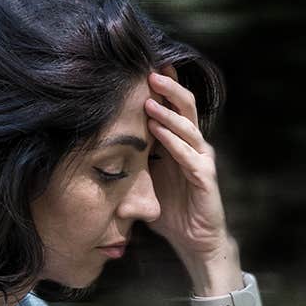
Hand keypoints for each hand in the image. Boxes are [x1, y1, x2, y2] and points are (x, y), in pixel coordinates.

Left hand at [144, 66, 231, 261]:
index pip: (174, 107)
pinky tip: (158, 131)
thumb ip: (133, 161)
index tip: (146, 66)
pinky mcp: (205, 178)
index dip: (164, 86)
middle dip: (168, 88)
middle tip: (149, 72)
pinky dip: (173, 141)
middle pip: (186, 107)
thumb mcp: (146, 180)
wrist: (194, 240)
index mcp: (181, 143)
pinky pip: (189, 155)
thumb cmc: (171, 209)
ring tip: (149, 99)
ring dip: (168, 112)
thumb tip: (100, 147)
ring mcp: (202, 160)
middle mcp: (194, 146)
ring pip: (188, 127)